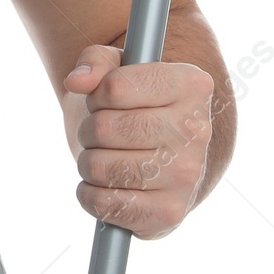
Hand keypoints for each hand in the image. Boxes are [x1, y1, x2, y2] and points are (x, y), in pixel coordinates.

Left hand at [64, 44, 213, 240]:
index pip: (116, 88)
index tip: (104, 98)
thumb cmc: (133, 103)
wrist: (161, 152)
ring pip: (100, 167)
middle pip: (105, 128)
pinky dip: (90, 195)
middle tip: (101, 131)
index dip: (97, 94)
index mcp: (192, 85)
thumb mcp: (116, 67)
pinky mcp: (170, 212)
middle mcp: (197, 131)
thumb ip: (95, 61)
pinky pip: (106, 204)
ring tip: (104, 156)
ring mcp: (188, 176)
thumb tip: (76, 82)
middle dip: (89, 129)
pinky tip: (105, 184)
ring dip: (88, 162)